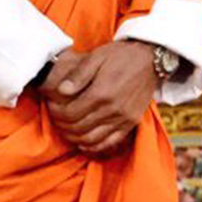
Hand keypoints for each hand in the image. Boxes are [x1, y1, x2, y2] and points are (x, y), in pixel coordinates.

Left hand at [41, 41, 157, 156]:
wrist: (149, 59)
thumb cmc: (120, 56)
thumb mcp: (96, 57)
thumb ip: (78, 75)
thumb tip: (61, 91)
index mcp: (101, 92)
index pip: (70, 113)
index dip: (56, 113)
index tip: (52, 107)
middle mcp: (112, 109)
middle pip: (78, 127)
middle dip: (62, 125)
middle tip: (57, 118)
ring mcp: (123, 118)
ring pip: (91, 138)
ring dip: (75, 137)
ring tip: (67, 129)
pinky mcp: (131, 122)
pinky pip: (110, 142)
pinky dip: (94, 146)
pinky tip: (84, 142)